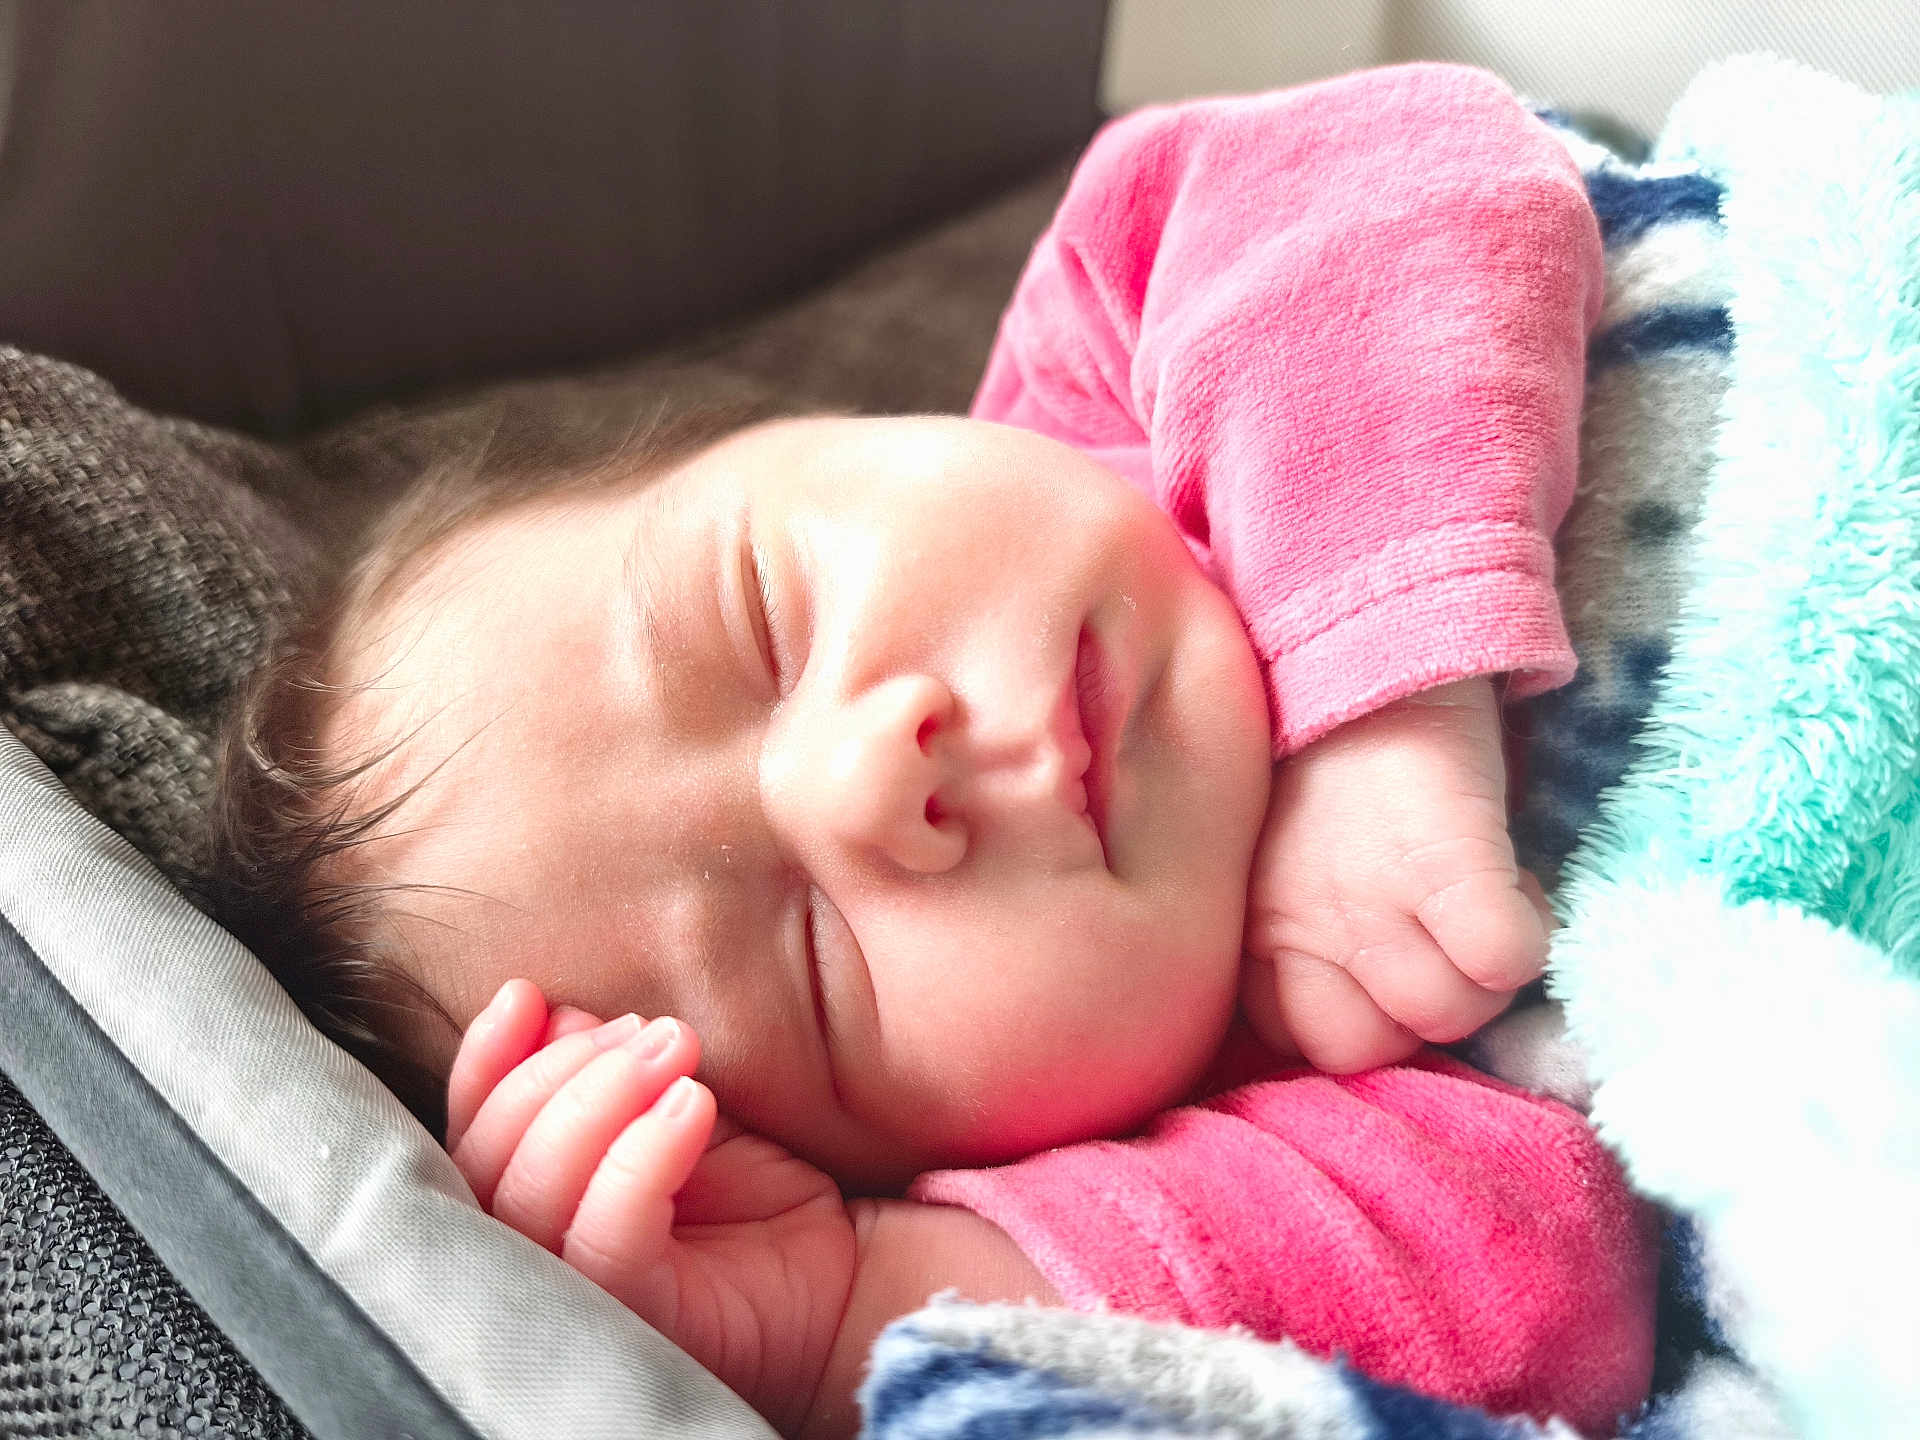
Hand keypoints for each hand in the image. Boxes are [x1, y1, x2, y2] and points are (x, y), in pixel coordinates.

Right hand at [446, 980, 855, 1435]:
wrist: (842, 1262)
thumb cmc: (751, 1191)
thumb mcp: (668, 1105)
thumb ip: (605, 1070)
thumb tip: (552, 1017)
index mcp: (533, 1204)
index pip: (473, 1135)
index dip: (484, 1063)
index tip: (523, 995)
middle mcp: (537, 1262)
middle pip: (489, 1163)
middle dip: (558, 1072)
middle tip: (649, 1029)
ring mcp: (581, 1300)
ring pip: (531, 1199)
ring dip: (596, 1102)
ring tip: (673, 1047)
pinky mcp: (639, 1321)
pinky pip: (609, 1236)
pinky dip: (641, 1157)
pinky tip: (690, 1103)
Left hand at [1240, 677, 1552, 1071]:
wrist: (1360, 622)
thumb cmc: (1316, 733)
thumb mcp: (1274, 836)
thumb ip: (1293, 906)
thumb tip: (1336, 968)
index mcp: (1257, 920)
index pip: (1300, 1038)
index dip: (1352, 1008)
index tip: (1380, 954)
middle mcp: (1303, 923)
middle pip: (1363, 1048)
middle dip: (1408, 1013)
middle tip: (1435, 943)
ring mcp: (1371, 900)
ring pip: (1439, 1016)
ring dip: (1477, 981)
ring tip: (1478, 908)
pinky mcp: (1450, 862)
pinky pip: (1498, 958)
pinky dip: (1524, 940)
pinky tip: (1517, 890)